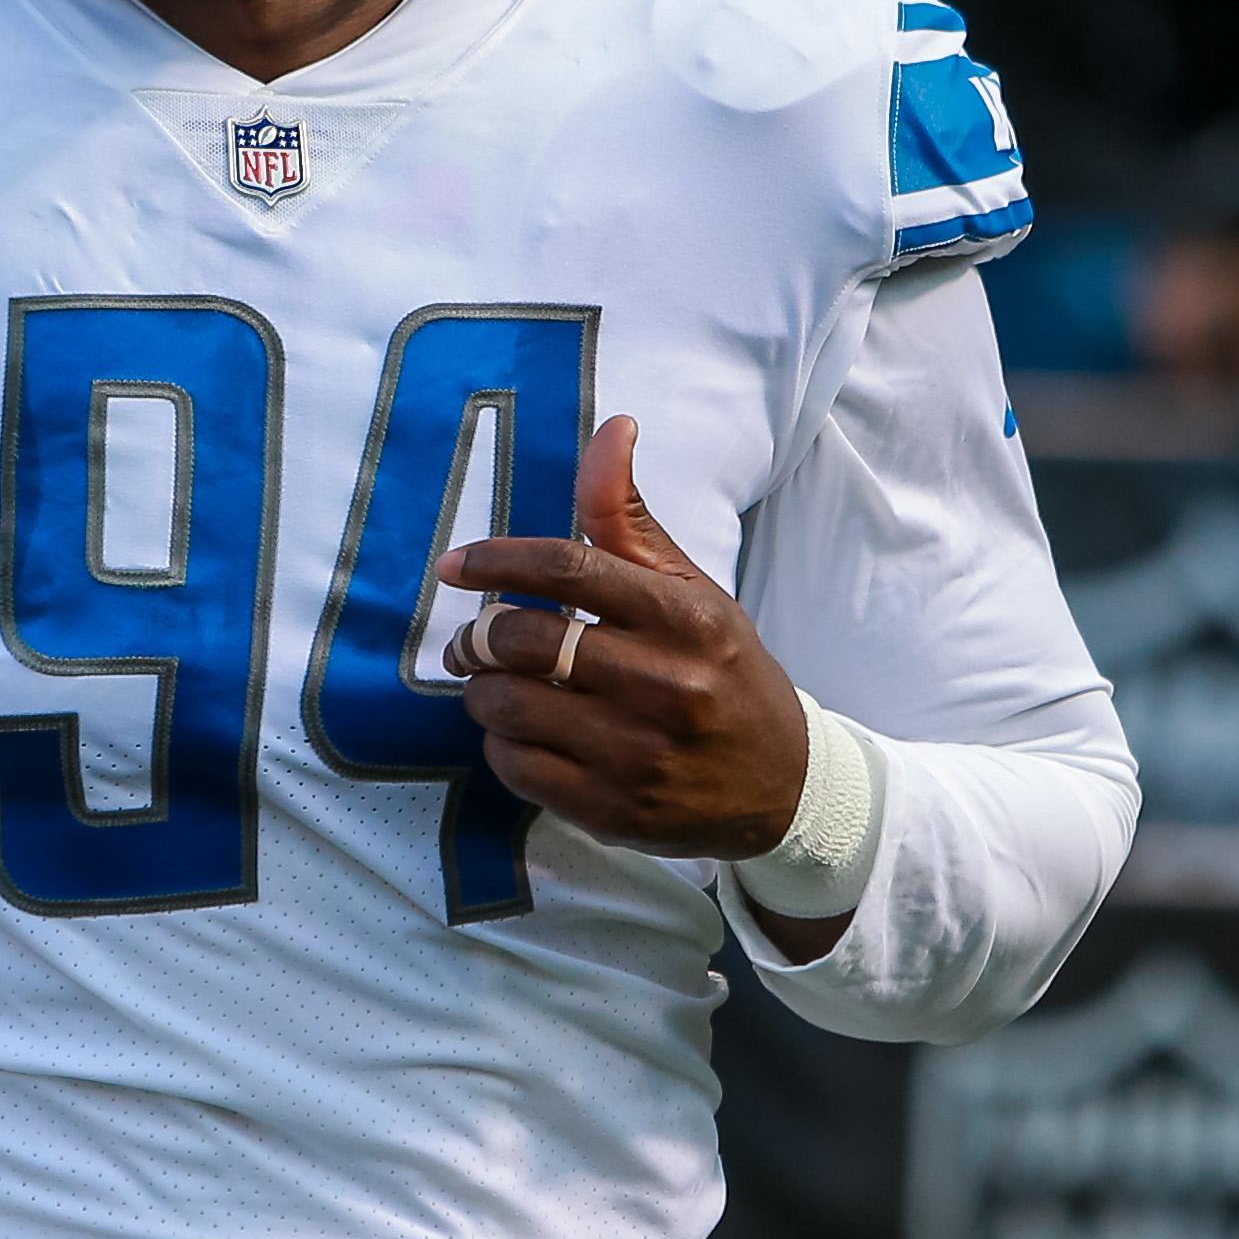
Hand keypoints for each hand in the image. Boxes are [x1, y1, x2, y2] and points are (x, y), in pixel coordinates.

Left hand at [442, 414, 810, 865]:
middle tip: (472, 640)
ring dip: (483, 692)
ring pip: (509, 708)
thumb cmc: (724, 672)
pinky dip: (501, 746)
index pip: (568, 570)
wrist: (783, 786)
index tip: (455, 565)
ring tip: (495, 685)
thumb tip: (612, 427)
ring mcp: (639, 755)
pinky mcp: (614, 810)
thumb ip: (630, 519)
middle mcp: (666, 685)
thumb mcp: (693, 590)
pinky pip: (517, 769)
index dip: (497, 561)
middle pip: (526, 642)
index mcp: (686, 619)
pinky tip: (521, 734)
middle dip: (478, 636)